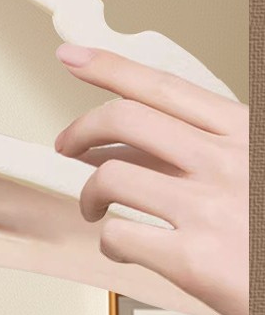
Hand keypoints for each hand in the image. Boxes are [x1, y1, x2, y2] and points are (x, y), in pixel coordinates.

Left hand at [53, 44, 248, 314]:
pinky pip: (121, 234)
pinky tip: (121, 245)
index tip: (74, 55)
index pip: (161, 85)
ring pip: (111, 175)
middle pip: (124, 119)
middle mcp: (224, 161)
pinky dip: (110, 240)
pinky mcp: (196, 259)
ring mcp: (209, 208)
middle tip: (68, 145)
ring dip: (88, 192)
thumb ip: (207, 148)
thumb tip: (143, 141)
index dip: (108, 65)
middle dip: (81, 128)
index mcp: (242, 133)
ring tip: (95, 206)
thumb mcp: (254, 167)